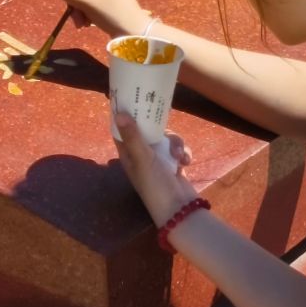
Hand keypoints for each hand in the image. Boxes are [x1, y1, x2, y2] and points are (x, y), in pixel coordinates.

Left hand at [112, 110, 196, 225]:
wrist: (179, 208)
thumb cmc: (155, 184)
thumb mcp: (143, 159)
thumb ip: (133, 136)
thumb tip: (119, 113)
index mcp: (128, 155)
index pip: (122, 131)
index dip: (125, 115)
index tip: (132, 98)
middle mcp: (141, 156)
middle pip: (148, 131)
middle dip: (158, 126)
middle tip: (163, 112)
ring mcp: (158, 160)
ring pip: (167, 138)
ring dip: (175, 143)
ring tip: (179, 155)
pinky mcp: (173, 164)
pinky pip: (178, 149)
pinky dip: (184, 153)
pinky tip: (186, 162)